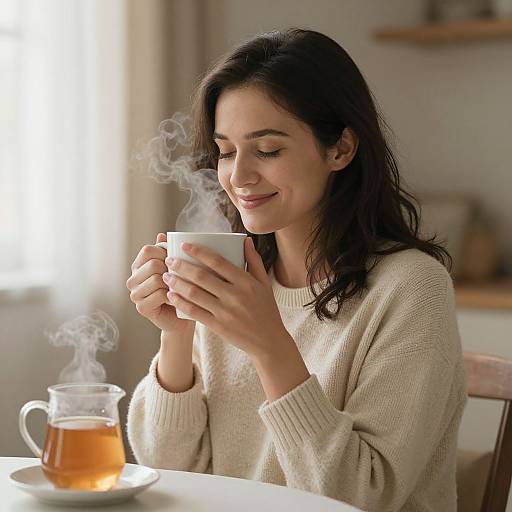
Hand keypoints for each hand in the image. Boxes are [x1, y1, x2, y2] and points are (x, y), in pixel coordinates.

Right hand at [126, 233, 195, 333]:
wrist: (182, 317)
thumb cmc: (180, 289)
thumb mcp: (175, 268)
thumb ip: (167, 252)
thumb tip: (161, 235)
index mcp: (138, 266)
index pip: (148, 250)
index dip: (165, 253)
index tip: (176, 261)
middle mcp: (133, 279)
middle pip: (153, 264)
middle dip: (170, 270)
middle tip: (180, 278)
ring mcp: (135, 294)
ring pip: (156, 279)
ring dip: (173, 284)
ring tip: (179, 289)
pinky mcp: (141, 308)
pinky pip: (159, 295)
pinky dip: (172, 296)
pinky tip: (177, 299)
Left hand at [162, 237, 290, 359]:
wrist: (268, 341)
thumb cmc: (266, 309)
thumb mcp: (264, 283)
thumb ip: (254, 260)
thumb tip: (245, 239)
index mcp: (246, 282)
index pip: (218, 262)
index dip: (199, 252)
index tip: (185, 245)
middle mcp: (235, 295)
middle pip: (202, 277)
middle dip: (181, 266)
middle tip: (169, 260)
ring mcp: (225, 312)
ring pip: (195, 294)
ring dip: (177, 283)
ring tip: (166, 276)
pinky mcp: (218, 326)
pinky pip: (195, 312)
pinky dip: (181, 303)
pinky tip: (171, 296)